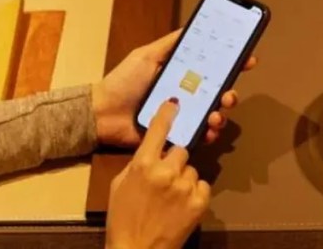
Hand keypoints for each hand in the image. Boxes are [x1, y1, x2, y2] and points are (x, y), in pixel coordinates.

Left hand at [92, 29, 257, 147]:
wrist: (103, 113)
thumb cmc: (124, 82)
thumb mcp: (146, 56)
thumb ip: (169, 44)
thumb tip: (192, 26)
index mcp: (180, 75)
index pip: (211, 68)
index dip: (231, 64)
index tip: (248, 59)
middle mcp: (186, 95)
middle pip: (217, 93)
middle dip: (230, 93)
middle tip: (229, 93)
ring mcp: (182, 116)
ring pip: (213, 115)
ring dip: (221, 114)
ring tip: (216, 113)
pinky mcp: (176, 135)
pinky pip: (199, 135)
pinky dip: (208, 133)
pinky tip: (208, 129)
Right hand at [106, 100, 208, 248]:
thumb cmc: (122, 218)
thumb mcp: (120, 185)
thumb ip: (137, 164)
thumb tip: (152, 151)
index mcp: (143, 165)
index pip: (159, 130)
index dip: (167, 115)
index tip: (175, 104)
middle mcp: (166, 171)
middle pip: (180, 150)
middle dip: (174, 160)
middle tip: (165, 177)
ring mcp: (184, 186)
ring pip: (192, 168)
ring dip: (184, 178)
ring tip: (171, 197)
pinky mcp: (199, 202)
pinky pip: (203, 184)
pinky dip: (195, 192)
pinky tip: (181, 204)